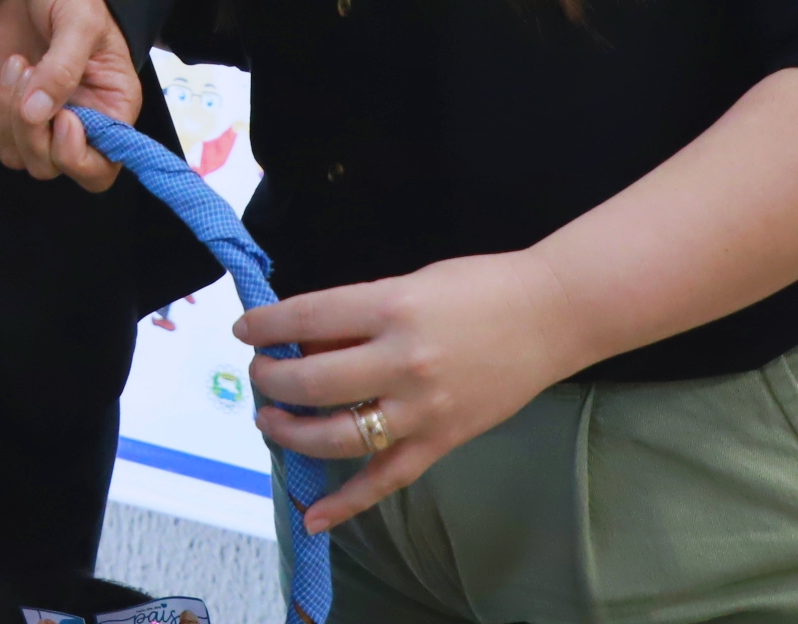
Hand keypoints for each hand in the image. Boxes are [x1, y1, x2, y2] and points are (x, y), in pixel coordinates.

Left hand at [0, 0, 141, 192]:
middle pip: (51, 166)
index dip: (75, 157)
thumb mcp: (80, 21)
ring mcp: (40, 123)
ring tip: (16, 65)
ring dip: (5, 118)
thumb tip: (37, 112)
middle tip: (28, 71)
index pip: (100, 169)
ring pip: (17, 158)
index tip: (61, 117)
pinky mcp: (8, 114)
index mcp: (112, 109)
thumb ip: (63, 67)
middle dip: (29, 130)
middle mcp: (80, 126)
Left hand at [236, 250, 588, 531]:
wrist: (551, 315)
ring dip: (290, 432)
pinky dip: (346, 503)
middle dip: (270, 380)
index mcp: (392, 306)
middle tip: (259, 374)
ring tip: (270, 419)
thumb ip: (357, 314)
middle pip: (312, 382)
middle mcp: (403, 361)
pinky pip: (386, 480)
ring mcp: (422, 409)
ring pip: (336, 436)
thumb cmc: (480, 287)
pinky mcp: (441, 441)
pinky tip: (313, 515)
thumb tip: (302, 342)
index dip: (265, 326)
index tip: (246, 330)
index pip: (307, 319)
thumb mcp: (408, 282)